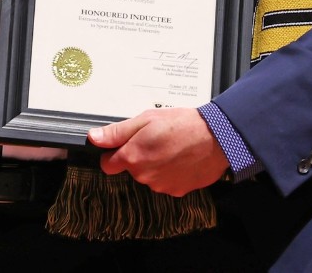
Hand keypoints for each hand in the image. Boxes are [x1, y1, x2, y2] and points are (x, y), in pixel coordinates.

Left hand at [87, 107, 228, 196]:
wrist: (217, 138)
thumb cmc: (183, 125)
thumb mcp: (146, 119)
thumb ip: (118, 132)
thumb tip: (95, 137)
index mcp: (133, 157)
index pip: (108, 165)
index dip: (114, 153)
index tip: (124, 145)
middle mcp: (144, 176)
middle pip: (131, 169)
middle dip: (139, 156)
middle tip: (156, 139)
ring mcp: (161, 186)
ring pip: (149, 176)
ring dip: (156, 164)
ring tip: (172, 147)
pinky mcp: (177, 191)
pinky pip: (167, 182)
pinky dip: (171, 173)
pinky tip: (181, 158)